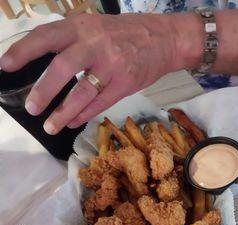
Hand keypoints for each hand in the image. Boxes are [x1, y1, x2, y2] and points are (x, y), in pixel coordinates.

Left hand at [0, 13, 201, 134]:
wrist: (164, 39)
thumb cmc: (124, 34)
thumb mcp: (95, 26)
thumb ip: (72, 41)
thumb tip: (44, 66)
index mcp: (83, 26)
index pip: (47, 37)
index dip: (24, 51)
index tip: (6, 66)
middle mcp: (96, 44)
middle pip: (63, 67)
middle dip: (44, 90)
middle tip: (31, 108)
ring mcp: (112, 65)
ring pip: (82, 92)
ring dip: (64, 112)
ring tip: (50, 126)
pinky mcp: (125, 83)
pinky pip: (100, 103)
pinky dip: (84, 115)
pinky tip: (72, 121)